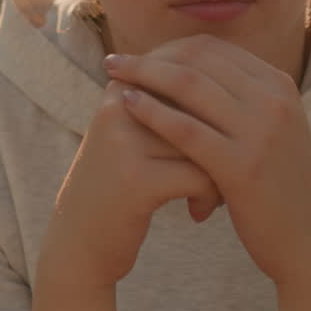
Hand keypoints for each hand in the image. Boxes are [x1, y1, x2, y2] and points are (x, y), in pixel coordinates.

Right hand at [37, 79, 223, 288]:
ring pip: (207, 141)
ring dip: (222, 171)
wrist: (77, 241)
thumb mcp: (134, 132)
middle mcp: (120, 107)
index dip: (215, 105)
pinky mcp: (136, 180)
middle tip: (227, 166)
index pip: (189, 72)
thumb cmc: (119, 183)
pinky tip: (198, 212)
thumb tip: (232, 70)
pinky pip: (201, 176)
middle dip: (223, 137)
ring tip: (214, 193)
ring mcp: (125, 142)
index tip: (217, 136)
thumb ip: (170, 101)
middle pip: (201, 107)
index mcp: (122, 86)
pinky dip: (210, 196)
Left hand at [103, 34, 310, 286]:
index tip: (138, 54)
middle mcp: (272, 100)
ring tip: (111, 75)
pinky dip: (153, 111)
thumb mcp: (270, 128)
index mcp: (278, 85)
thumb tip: (191, 67)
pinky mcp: (242, 165)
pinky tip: (127, 106)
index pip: (214, 49)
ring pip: (189, 86)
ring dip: (143, 75)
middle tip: (114, 60)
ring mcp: (260, 131)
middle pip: (198, 60)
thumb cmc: (279, 184)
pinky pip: (187, 129)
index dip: (169, 48)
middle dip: (150, 57)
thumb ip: (241, 97)